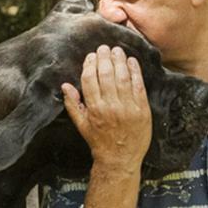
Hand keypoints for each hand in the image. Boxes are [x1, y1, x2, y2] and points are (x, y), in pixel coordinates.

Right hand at [61, 45, 151, 169]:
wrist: (120, 159)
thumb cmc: (99, 142)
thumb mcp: (82, 125)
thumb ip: (73, 105)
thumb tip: (65, 85)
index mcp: (94, 109)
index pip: (90, 79)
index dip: (90, 65)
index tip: (91, 57)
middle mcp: (111, 106)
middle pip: (107, 75)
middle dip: (104, 58)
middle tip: (104, 48)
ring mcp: (128, 108)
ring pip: (123, 77)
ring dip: (119, 61)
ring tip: (117, 51)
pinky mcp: (142, 110)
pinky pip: (139, 86)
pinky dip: (135, 71)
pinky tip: (132, 61)